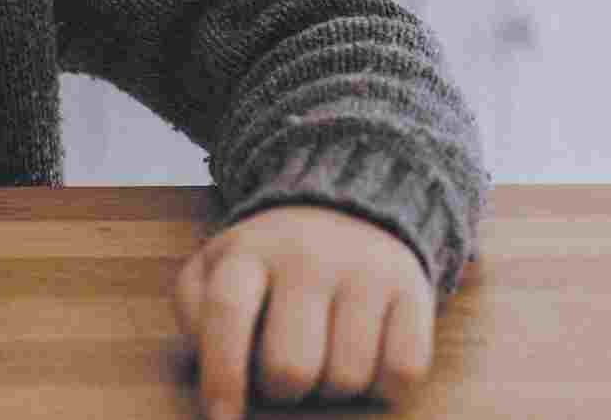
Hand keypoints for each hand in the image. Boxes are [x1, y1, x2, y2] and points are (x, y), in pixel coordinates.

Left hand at [173, 204, 436, 419]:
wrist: (346, 211)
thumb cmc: (268, 263)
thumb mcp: (217, 268)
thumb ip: (196, 313)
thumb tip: (207, 369)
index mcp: (248, 252)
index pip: (227, 313)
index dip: (221, 373)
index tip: (220, 418)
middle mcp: (308, 257)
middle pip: (291, 365)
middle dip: (281, 391)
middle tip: (280, 379)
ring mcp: (365, 272)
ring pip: (347, 377)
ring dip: (331, 391)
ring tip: (322, 361)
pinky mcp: (413, 291)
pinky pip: (402, 372)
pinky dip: (382, 387)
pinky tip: (365, 361)